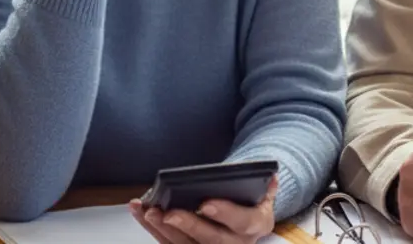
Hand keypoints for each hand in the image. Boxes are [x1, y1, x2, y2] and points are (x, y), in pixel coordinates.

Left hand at [130, 176, 278, 243]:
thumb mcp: (262, 198)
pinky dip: (153, 230)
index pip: (241, 222)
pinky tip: (141, 213)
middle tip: (168, 213)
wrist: (245, 228)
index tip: (205, 203)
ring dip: (162, 229)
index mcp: (253, 227)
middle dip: (187, 226)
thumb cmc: (250, 207)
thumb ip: (266, 188)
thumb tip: (271, 175)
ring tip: (147, 210)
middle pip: (209, 239)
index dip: (224, 213)